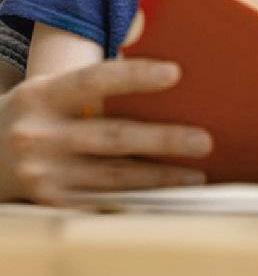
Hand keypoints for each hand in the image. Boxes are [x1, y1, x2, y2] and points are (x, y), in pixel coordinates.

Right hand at [0, 58, 212, 205]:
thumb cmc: (35, 114)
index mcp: (43, 95)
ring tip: (196, 175)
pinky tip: (163, 199)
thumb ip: (95, 84)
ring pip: (112, 176)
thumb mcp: (51, 90)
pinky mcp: (47, 203)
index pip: (95, 80)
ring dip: (159, 177)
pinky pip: (99, 202)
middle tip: (205, 141)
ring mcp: (42, 174)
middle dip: (163, 140)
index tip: (175, 73)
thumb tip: (166, 75)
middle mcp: (39, 135)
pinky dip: (134, 200)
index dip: (135, 77)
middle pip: (112, 137)